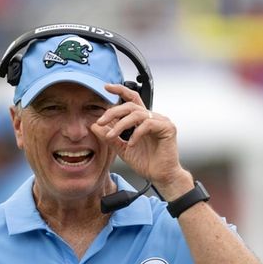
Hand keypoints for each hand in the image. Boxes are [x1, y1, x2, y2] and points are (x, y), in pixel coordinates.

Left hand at [91, 84, 191, 198]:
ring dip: (121, 124)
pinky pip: (148, 124)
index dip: (120, 90)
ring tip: (112, 136)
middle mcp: (153, 117)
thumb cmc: (146, 163)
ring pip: (137, 114)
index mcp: (143, 119)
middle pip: (130, 105)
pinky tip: (131, 144)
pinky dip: (136, 134)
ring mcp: (162, 121)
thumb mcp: (122, 149)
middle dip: (113, 112)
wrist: (161, 176)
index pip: (131, 99)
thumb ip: (110, 137)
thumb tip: (94, 126)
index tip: (106, 87)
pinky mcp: (168, 128)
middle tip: (101, 122)